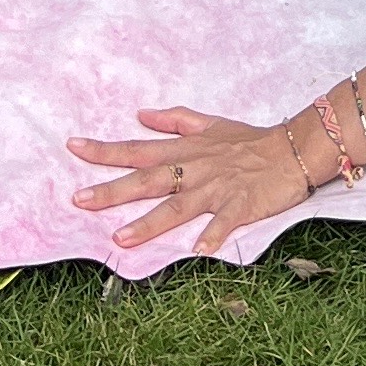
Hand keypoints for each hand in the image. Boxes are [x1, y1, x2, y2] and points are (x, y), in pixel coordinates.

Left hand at [65, 106, 311, 258]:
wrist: (292, 149)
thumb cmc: (249, 139)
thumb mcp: (209, 123)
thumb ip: (174, 120)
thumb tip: (140, 114)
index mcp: (186, 150)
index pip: (138, 149)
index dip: (106, 150)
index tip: (73, 147)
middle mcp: (196, 168)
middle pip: (149, 180)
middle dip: (113, 190)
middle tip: (78, 200)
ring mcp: (217, 188)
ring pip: (178, 206)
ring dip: (149, 222)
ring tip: (121, 239)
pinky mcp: (241, 204)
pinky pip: (225, 221)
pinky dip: (213, 234)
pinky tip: (198, 250)